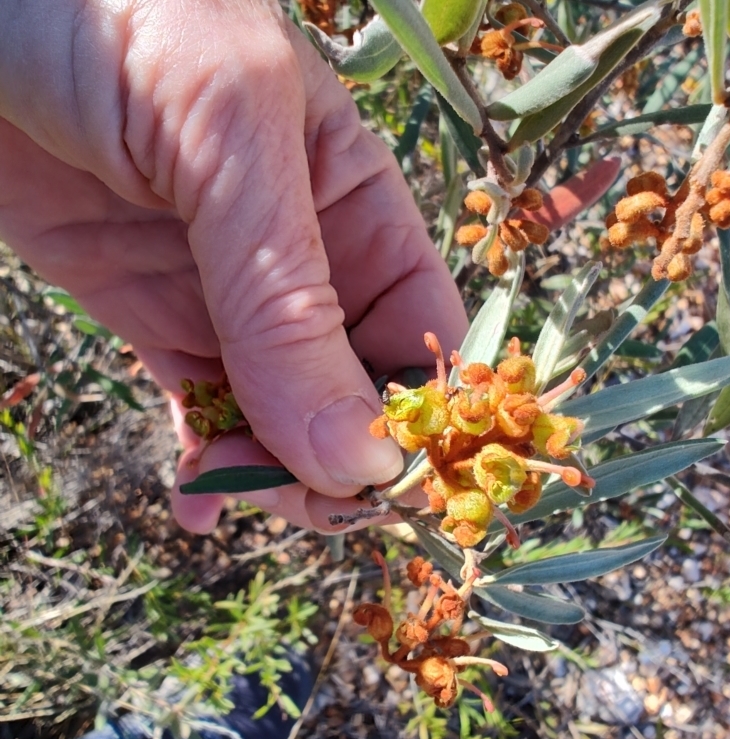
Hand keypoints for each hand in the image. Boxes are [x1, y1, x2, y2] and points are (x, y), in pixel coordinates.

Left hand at [0, 0, 467, 531]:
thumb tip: (359, 453)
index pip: (420, 323)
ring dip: (270, 472)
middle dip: (341, 455)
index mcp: (355, 200)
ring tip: (230, 493)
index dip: (421, 405)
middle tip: (312, 505)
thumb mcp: (229, 133)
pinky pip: (198, 407)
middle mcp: (303, 256)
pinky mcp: (148, 314)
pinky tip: (194, 499)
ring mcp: (224, 292)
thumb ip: (292, 295)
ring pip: (278, 413)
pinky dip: (205, 463)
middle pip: (354, 385)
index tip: (399, 477)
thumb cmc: (115, 16)